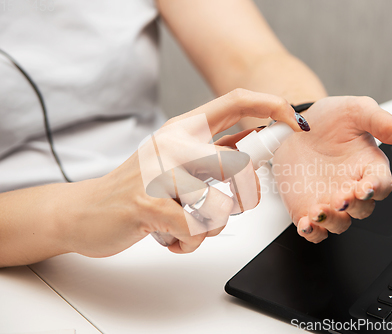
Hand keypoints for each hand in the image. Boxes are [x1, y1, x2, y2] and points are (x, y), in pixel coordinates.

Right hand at [57, 89, 306, 257]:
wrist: (85, 211)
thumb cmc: (138, 187)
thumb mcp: (176, 158)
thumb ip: (213, 149)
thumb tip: (255, 138)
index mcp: (182, 128)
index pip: (235, 102)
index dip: (272, 106)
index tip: (295, 123)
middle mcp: (172, 143)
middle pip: (239, 162)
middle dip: (246, 195)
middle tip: (231, 204)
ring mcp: (158, 172)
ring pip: (221, 205)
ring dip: (212, 225)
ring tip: (190, 224)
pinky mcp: (148, 204)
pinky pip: (196, 230)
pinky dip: (191, 242)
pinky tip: (172, 235)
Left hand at [272, 96, 391, 242]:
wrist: (294, 126)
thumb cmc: (329, 120)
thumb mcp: (356, 110)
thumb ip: (379, 120)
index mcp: (368, 167)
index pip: (381, 185)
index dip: (376, 188)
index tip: (365, 187)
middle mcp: (352, 188)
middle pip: (363, 209)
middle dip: (354, 207)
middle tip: (341, 198)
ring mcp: (330, 201)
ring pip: (340, 224)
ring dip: (332, 222)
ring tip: (318, 211)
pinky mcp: (307, 209)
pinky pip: (314, 230)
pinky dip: (312, 232)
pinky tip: (306, 224)